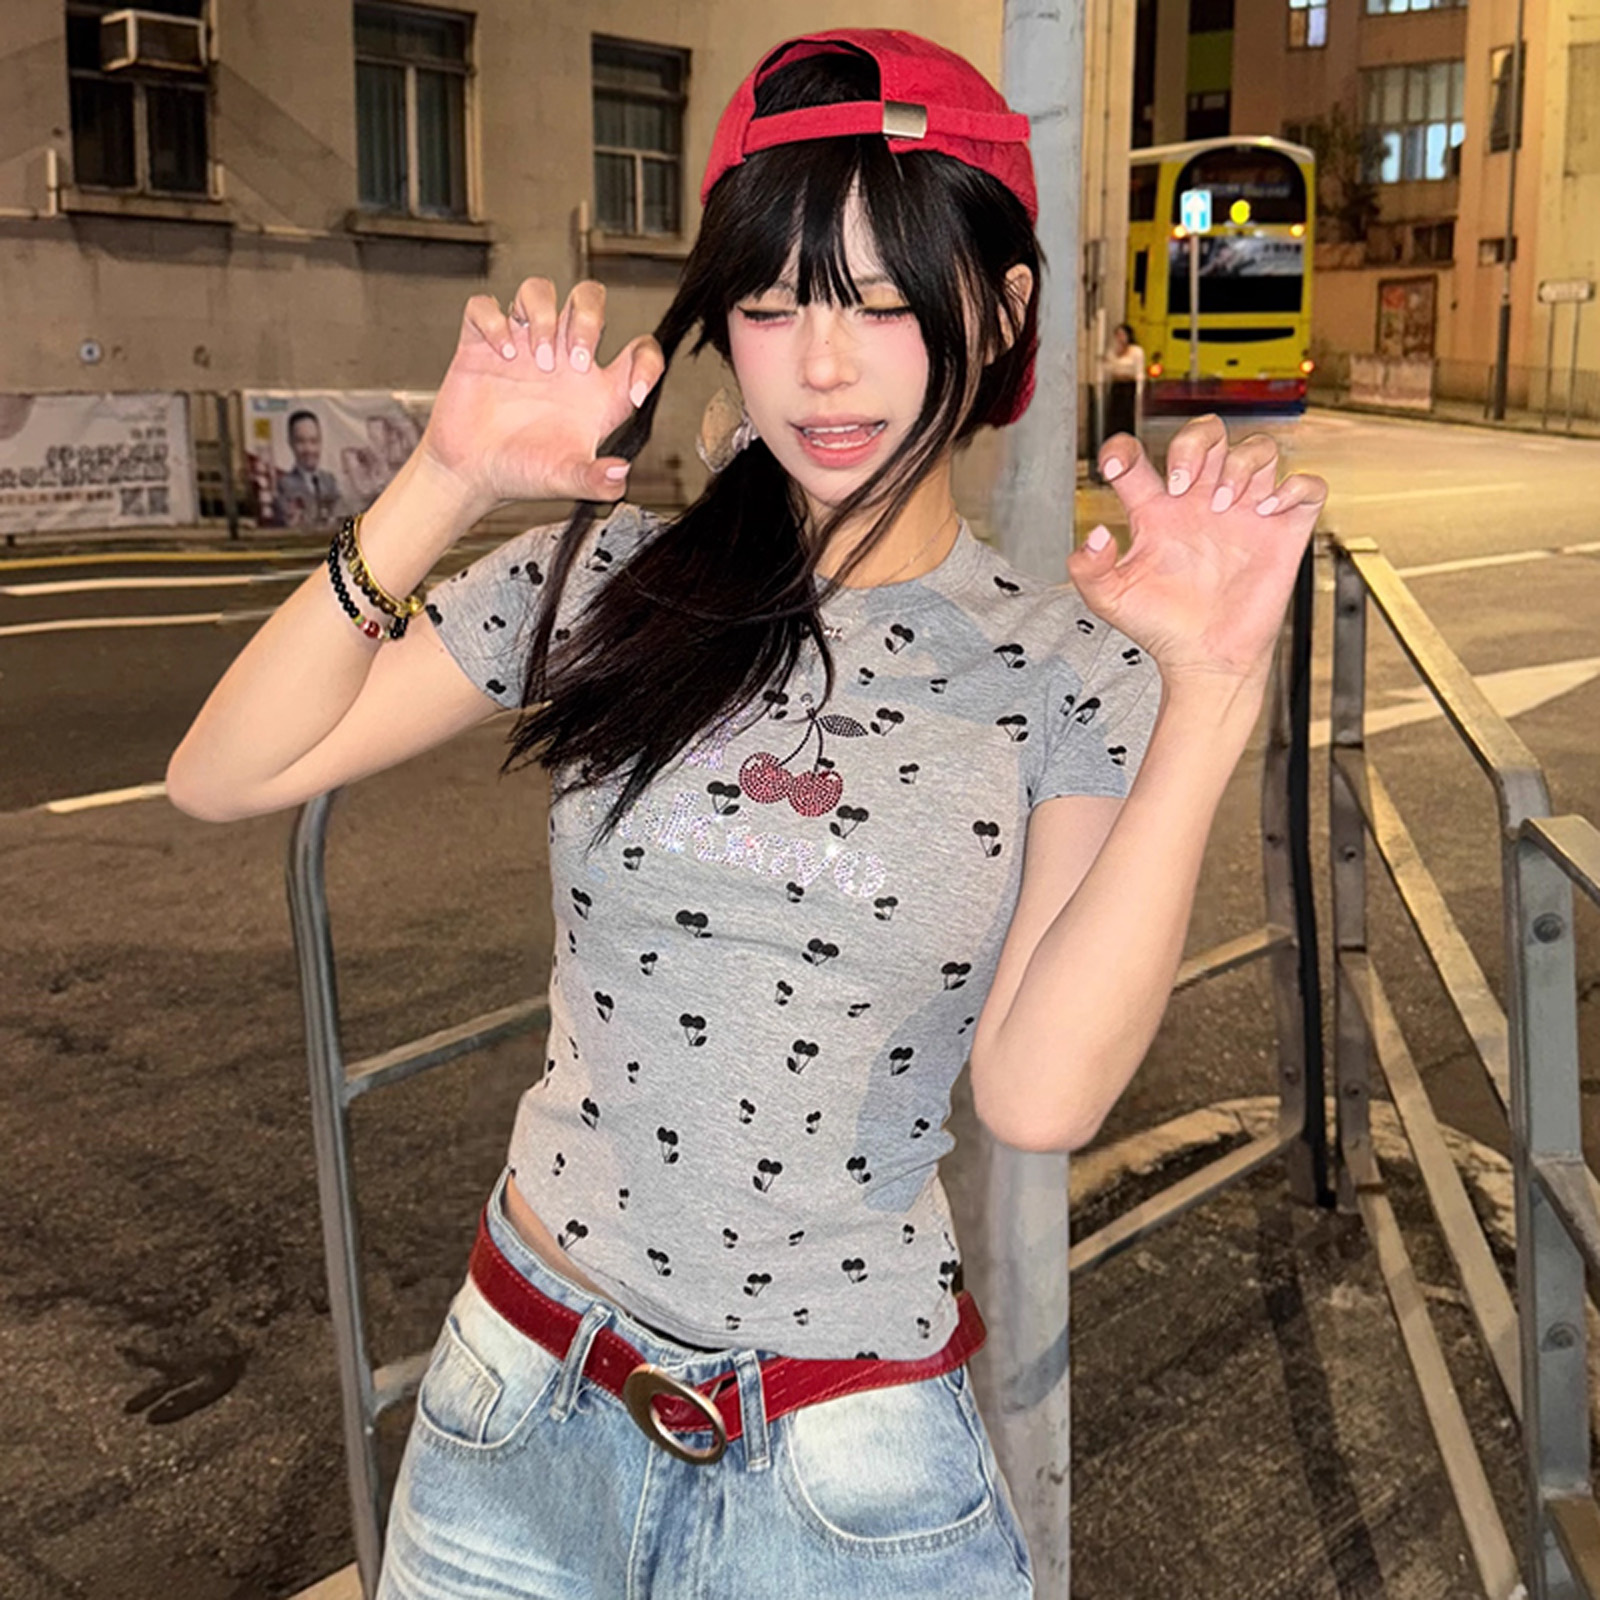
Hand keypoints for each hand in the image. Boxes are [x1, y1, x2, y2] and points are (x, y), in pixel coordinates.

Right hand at [417, 277, 664, 510]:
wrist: (471, 475)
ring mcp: (522, 346)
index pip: (639, 351)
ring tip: (536, 359)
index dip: (648, 361)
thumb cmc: (522, 474)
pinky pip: (485, 307)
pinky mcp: (481, 345)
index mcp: (595, 389)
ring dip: (542, 315)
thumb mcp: (564, 480)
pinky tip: (499, 354)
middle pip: (589, 298)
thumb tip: (619, 474)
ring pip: (539, 291)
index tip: (635, 392)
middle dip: (586, 318)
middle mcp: (562, 359)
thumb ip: (594, 481)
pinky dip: (493, 321)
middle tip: (574, 360)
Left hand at [1067, 415, 1325, 687]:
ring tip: (1225, 505)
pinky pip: (1306, 487)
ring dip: (1241, 463)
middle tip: (1184, 484)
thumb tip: (1097, 534)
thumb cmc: (1160, 627)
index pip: (1138, 456)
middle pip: (1208, 433)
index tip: (1118, 466)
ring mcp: (1244, 513)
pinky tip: (1267, 514)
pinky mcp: (1281, 532)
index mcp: (1157, 511)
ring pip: (1258, 449)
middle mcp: (1201, 502)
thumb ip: (1088, 567)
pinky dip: (1293, 489)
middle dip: (1195, 442)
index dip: (1123, 448)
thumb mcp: (1110, 599)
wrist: (1203, 660)